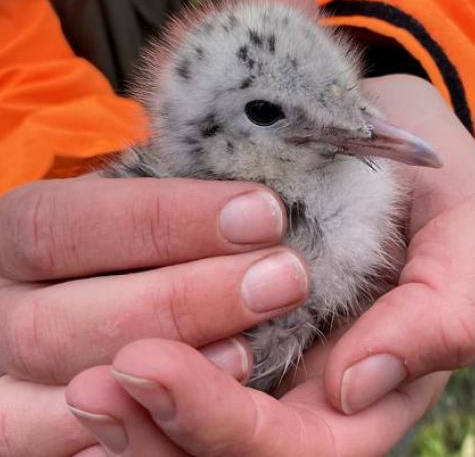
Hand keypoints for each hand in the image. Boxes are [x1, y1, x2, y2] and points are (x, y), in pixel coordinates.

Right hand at [0, 176, 309, 455]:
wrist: (97, 306)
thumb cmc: (138, 250)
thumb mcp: (139, 215)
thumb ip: (173, 209)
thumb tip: (253, 205)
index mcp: (17, 237)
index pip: (64, 223)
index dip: (165, 219)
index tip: (264, 213)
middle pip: (59, 319)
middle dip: (183, 301)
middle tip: (284, 277)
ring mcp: (5, 386)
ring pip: (68, 395)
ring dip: (170, 379)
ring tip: (250, 353)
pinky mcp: (26, 434)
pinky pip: (65, 454)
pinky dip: (138, 440)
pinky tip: (206, 413)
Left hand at [64, 74, 474, 455]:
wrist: (376, 124)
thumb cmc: (428, 170)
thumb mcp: (469, 216)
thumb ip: (446, 306)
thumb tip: (357, 385)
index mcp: (382, 375)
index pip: (310, 446)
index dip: (229, 429)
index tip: (153, 369)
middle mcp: (321, 384)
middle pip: (241, 451)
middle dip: (169, 431)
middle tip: (102, 383)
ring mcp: (273, 356)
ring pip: (199, 432)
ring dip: (138, 422)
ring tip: (88, 384)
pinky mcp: (230, 319)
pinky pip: (182, 373)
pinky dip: (137, 391)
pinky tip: (90, 376)